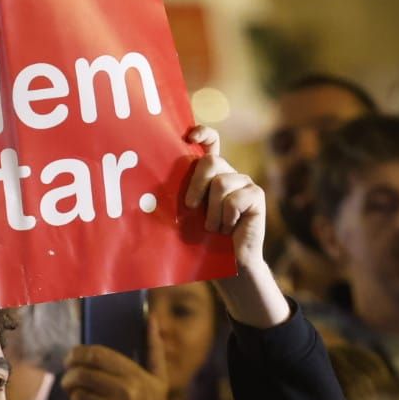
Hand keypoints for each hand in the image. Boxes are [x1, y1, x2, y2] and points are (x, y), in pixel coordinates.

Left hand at [62, 317, 170, 399]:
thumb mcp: (159, 380)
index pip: (96, 355)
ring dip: (74, 399)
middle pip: (81, 374)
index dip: (77, 354)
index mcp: (135, 376)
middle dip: (70, 377)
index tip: (71, 358)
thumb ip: (154, 349)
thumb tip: (152, 318)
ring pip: (77, 396)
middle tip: (69, 381)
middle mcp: (125, 392)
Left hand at [183, 126, 290, 328]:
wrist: (228, 266)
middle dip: (196, 184)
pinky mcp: (256, 196)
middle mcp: (229, 173)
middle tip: (190, 207)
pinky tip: (229, 229)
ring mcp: (244, 183)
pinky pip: (235, 199)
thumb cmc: (201, 241)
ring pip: (221, 183)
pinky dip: (226, 218)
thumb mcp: (185, 216)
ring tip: (214, 228)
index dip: (202, 133)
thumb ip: (177, 197)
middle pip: (211, 161)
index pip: (210, 142)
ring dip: (212, 212)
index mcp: (211, 174)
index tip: (188, 136)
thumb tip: (142, 189)